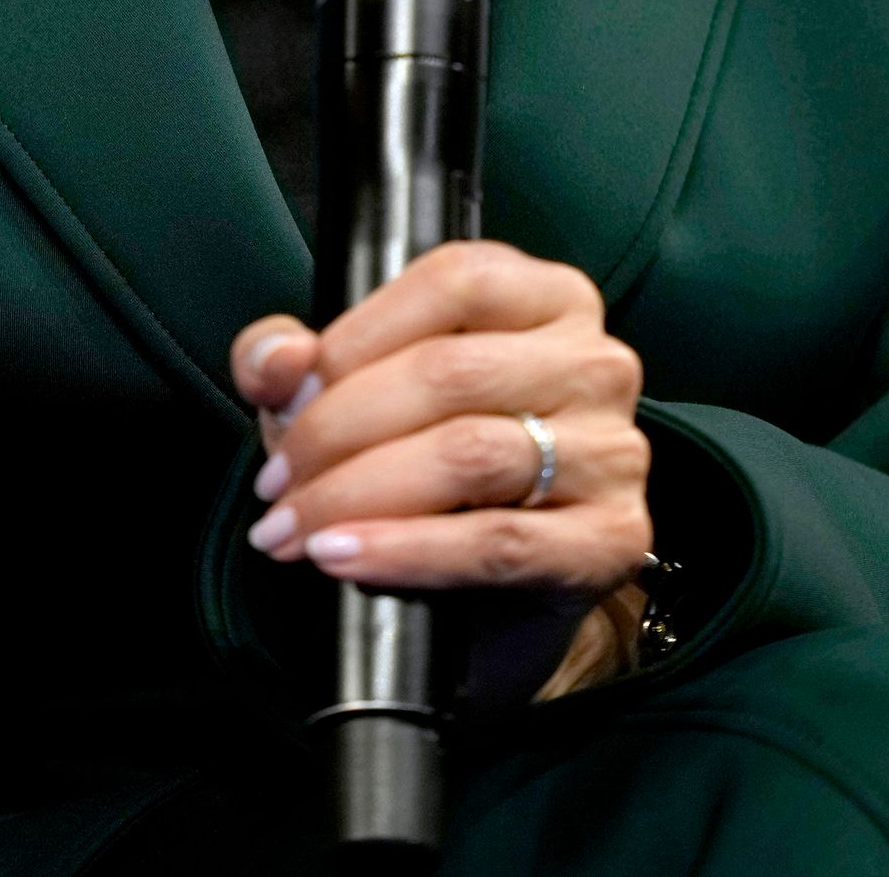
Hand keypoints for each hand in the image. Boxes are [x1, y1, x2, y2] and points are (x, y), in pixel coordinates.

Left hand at [233, 242, 653, 638]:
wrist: (492, 606)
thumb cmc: (430, 480)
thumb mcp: (352, 402)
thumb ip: (295, 363)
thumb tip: (279, 358)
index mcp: (550, 300)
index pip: (454, 283)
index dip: (355, 338)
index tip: (285, 400)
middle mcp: (596, 363)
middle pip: (452, 372)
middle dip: (337, 431)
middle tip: (275, 486)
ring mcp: (614, 450)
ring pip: (470, 454)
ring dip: (357, 495)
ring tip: (294, 530)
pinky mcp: (611, 538)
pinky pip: (498, 542)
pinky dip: (407, 551)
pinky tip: (346, 557)